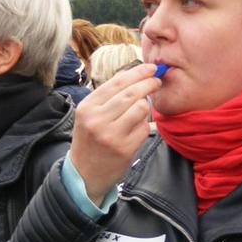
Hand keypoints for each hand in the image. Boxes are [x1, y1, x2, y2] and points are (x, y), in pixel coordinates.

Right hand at [69, 64, 160, 205]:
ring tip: (142, 109)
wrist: (84, 174)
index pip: (117, 83)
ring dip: (146, 106)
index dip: (137, 73)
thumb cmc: (90, 139)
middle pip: (131, 93)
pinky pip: (144, 128)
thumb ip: (107, 96)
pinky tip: (136, 129)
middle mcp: (97, 120)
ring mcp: (111, 136)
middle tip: (157, 81)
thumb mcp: (88, 115)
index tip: (150, 68)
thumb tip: (132, 75)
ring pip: (140, 108)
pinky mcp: (124, 149)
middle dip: (148, 84)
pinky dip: (144, 125)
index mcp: (87, 107)